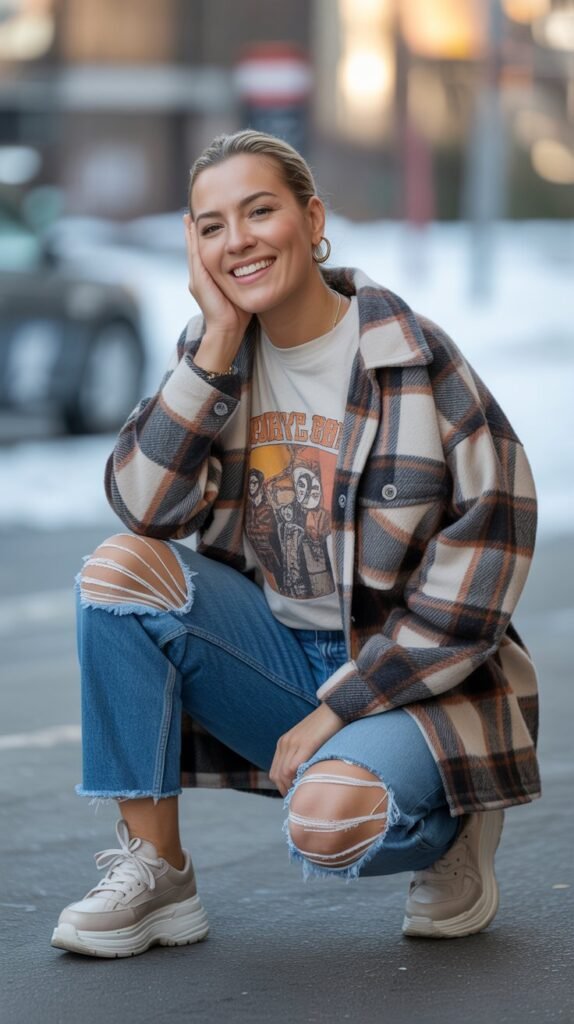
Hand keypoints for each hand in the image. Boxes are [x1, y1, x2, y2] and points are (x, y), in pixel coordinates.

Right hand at [183, 214, 250, 339]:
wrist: (227, 330)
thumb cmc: (237, 315)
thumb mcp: (239, 291)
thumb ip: (242, 279)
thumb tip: (255, 270)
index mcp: (207, 281)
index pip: (204, 255)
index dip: (203, 241)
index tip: (203, 225)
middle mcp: (198, 278)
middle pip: (194, 250)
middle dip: (193, 233)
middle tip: (190, 215)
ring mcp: (196, 279)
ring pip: (192, 250)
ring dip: (190, 233)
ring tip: (188, 217)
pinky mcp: (199, 279)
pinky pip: (195, 254)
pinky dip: (193, 240)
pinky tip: (193, 227)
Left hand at [269, 703, 344, 796]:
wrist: (338, 707)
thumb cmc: (328, 727)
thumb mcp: (310, 742)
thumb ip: (304, 756)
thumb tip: (306, 777)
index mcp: (284, 743)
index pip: (275, 772)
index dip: (282, 787)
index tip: (295, 796)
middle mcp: (285, 743)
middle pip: (277, 775)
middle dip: (286, 790)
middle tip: (300, 800)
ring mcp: (294, 743)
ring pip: (283, 773)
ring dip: (291, 787)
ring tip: (304, 795)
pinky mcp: (306, 743)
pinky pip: (294, 767)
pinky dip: (298, 779)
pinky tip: (308, 785)